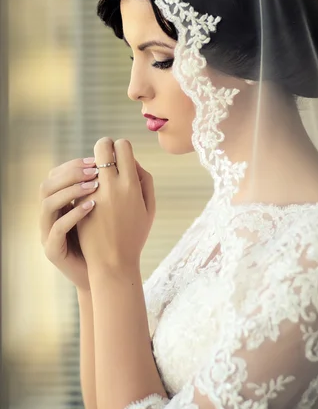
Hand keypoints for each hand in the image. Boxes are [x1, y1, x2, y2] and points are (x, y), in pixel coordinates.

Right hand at [39, 157, 99, 290]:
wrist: (105, 275)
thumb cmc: (109, 240)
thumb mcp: (109, 211)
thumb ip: (107, 189)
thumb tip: (119, 161)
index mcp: (61, 205)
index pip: (58, 175)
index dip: (74, 164)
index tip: (96, 159)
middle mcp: (50, 217)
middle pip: (47, 185)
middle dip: (71, 173)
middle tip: (94, 169)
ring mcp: (48, 233)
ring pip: (47, 203)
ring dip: (71, 190)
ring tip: (96, 185)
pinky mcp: (52, 250)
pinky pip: (56, 228)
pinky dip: (73, 214)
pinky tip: (93, 206)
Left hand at [77, 138, 154, 275]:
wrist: (113, 262)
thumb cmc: (134, 235)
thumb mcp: (148, 208)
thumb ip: (144, 180)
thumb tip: (131, 159)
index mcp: (131, 185)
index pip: (122, 146)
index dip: (120, 146)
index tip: (119, 152)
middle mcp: (111, 185)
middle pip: (102, 146)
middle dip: (104, 146)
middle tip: (104, 154)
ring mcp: (92, 194)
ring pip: (89, 163)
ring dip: (93, 165)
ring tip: (97, 175)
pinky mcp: (78, 203)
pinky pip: (80, 182)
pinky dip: (84, 183)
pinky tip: (88, 191)